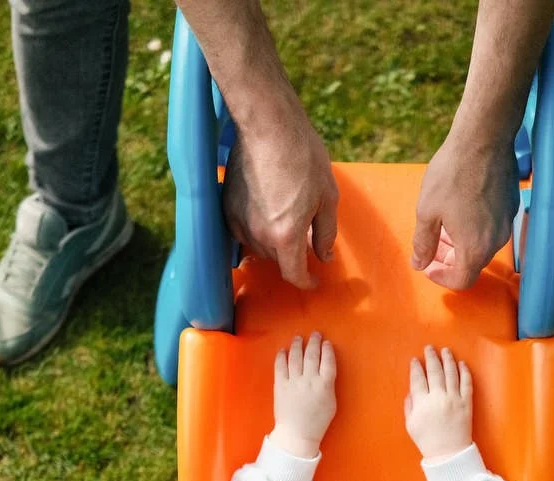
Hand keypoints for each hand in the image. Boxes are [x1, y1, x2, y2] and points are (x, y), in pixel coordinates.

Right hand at [224, 116, 339, 289]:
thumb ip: (326, 233)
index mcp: (286, 235)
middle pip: (276, 261)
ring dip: (273, 243)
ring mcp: (238, 221)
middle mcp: (258, 234)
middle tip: (306, 237)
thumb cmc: (303, 155)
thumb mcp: (327, 196)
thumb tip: (324, 256)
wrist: (268, 124)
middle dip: (292, 256)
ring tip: (286, 218)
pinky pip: (242, 232)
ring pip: (258, 248)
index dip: (306, 282)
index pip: (293, 274)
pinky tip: (268, 210)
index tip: (314, 280)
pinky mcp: (226, 207)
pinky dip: (256, 230)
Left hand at [269, 331, 336, 457]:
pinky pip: (280, 366)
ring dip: (297, 345)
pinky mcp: (280, 385)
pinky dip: (282, 356)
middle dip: (314, 342)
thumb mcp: (331, 403)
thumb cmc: (317, 421)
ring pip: (296, 357)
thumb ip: (328, 385)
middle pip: (312, 355)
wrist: (297, 434)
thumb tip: (325, 371)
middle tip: (315, 334)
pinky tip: (283, 350)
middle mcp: (309, 380)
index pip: (328, 361)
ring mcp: (294, 382)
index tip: (327, 343)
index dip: (327, 350)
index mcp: (324, 385)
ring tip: (299, 338)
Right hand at [405, 346, 472, 460]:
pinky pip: (466, 383)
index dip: (416, 368)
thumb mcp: (411, 425)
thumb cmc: (427, 441)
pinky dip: (464, 371)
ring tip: (445, 351)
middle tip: (429, 348)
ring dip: (447, 359)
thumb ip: (409, 406)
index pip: (417, 379)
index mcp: (422, 403)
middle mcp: (438, 397)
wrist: (449, 453)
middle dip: (431, 357)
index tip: (415, 360)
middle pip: (434, 372)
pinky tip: (461, 364)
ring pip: (451, 373)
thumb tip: (411, 391)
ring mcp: (454, 399)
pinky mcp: (467, 403)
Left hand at [410, 131, 517, 290]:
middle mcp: (496, 241)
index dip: (442, 279)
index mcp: (474, 248)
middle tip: (432, 243)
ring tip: (443, 224)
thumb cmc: (452, 174)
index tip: (429, 267)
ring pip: (483, 245)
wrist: (484, 139)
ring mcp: (507, 223)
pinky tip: (460, 207)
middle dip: (450, 259)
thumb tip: (419, 264)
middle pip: (473, 264)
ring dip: (462, 243)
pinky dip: (474, 228)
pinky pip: (492, 228)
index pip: (462, 281)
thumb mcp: (427, 211)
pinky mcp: (511, 207)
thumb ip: (423, 243)